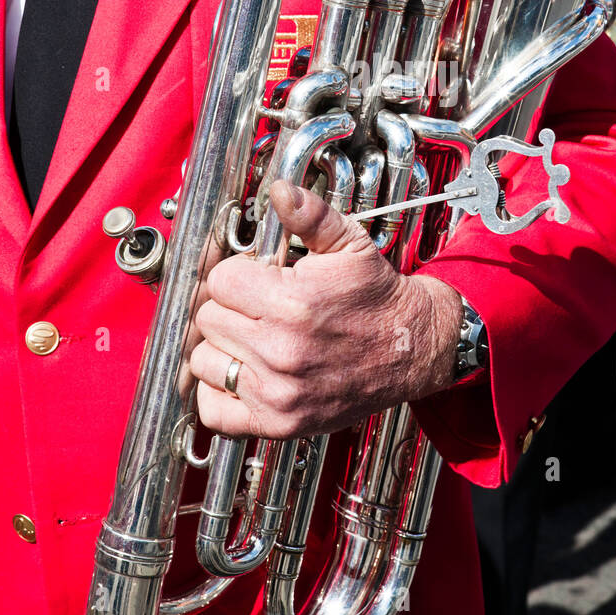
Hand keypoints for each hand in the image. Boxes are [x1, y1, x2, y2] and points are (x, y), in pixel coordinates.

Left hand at [189, 180, 462, 438]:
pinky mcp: (278, 423)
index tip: (257, 279)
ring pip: (204, 361)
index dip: (238, 275)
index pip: (220, 280)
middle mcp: (281, 350)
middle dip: (230, 308)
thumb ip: (309, 215)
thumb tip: (279, 191)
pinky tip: (245, 373)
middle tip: (259, 308)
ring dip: (222, 348)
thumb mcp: (349, 245)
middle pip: (209, 319)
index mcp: (293, 301)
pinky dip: (220, 392)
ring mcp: (277, 392)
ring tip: (254, 339)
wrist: (411, 349)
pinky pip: (214, 410)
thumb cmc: (376, 298)